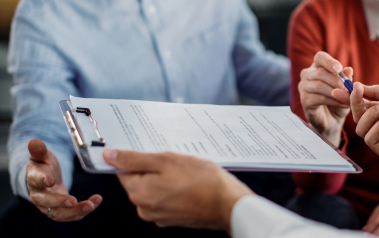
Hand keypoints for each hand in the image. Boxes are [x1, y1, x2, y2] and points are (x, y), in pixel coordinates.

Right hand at [26, 139, 101, 220]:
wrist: (47, 178)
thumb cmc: (44, 165)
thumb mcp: (42, 155)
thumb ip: (39, 150)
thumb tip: (33, 141)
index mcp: (33, 180)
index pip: (35, 181)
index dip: (42, 180)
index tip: (51, 179)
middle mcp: (39, 196)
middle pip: (47, 202)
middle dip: (61, 202)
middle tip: (74, 201)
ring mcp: (49, 206)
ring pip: (60, 214)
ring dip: (76, 211)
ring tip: (91, 205)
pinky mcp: (61, 211)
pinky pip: (72, 215)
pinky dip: (84, 211)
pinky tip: (96, 202)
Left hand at [103, 149, 254, 231]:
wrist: (227, 203)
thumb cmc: (202, 181)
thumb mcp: (166, 160)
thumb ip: (134, 159)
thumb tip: (109, 156)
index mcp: (139, 193)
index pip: (124, 171)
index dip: (138, 158)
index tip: (152, 153)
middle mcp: (145, 208)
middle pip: (140, 181)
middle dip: (154, 169)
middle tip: (174, 162)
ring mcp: (159, 216)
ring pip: (155, 189)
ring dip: (166, 179)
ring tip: (185, 173)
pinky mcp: (173, 218)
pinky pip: (167, 199)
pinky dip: (174, 190)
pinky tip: (189, 183)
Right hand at [298, 51, 351, 145]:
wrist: (332, 120)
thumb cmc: (338, 100)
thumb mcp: (345, 89)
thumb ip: (346, 79)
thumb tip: (348, 69)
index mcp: (317, 67)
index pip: (320, 57)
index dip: (329, 62)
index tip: (339, 68)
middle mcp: (307, 75)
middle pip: (320, 72)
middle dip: (337, 81)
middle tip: (349, 89)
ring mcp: (303, 87)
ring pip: (319, 86)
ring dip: (336, 92)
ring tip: (349, 98)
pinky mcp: (304, 100)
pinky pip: (319, 98)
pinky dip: (334, 101)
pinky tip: (344, 105)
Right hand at [332, 83, 378, 176]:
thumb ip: (376, 92)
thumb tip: (356, 87)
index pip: (363, 107)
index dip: (351, 99)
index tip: (339, 89)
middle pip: (358, 118)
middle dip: (356, 104)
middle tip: (357, 92)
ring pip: (361, 129)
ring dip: (371, 114)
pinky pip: (370, 139)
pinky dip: (378, 127)